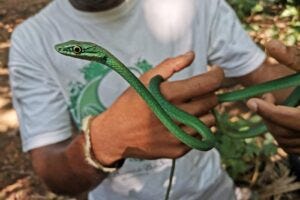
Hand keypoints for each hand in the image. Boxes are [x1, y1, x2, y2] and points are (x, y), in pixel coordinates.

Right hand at [90, 52, 224, 165]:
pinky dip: (196, 128)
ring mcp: (177, 135)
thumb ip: (169, 65)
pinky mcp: (178, 150)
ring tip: (189, 109)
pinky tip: (182, 123)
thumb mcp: (145, 80)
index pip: (207, 84)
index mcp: (167, 95)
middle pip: (211, 101)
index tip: (216, 72)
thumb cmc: (130, 104)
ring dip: (204, 112)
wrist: (115, 135)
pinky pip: (201, 136)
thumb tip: (192, 55)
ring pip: (210, 120)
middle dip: (208, 93)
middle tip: (196, 92)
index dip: (217, 75)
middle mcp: (175, 116)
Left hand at [247, 40, 299, 153]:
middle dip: (269, 115)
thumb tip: (269, 43)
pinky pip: (291, 147)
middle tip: (267, 98)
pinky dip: (282, 134)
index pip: (289, 117)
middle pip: (284, 132)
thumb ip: (295, 57)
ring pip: (285, 141)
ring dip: (274, 124)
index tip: (251, 101)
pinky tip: (282, 118)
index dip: (267, 110)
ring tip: (274, 106)